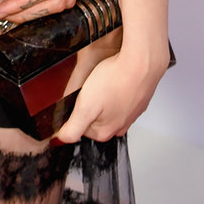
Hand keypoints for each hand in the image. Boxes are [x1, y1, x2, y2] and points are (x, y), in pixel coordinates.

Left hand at [54, 47, 169, 142]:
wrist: (142, 64)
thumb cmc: (115, 81)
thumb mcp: (85, 106)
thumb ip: (72, 127)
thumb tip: (61, 139)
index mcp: (104, 132)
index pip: (79, 127)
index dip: (74, 110)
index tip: (76, 97)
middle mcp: (119, 127)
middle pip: (94, 117)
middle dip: (88, 103)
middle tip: (90, 87)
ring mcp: (131, 114)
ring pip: (108, 107)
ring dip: (102, 95)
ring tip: (103, 81)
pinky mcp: (138, 101)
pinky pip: (121, 98)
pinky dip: (116, 89)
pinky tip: (115, 78)